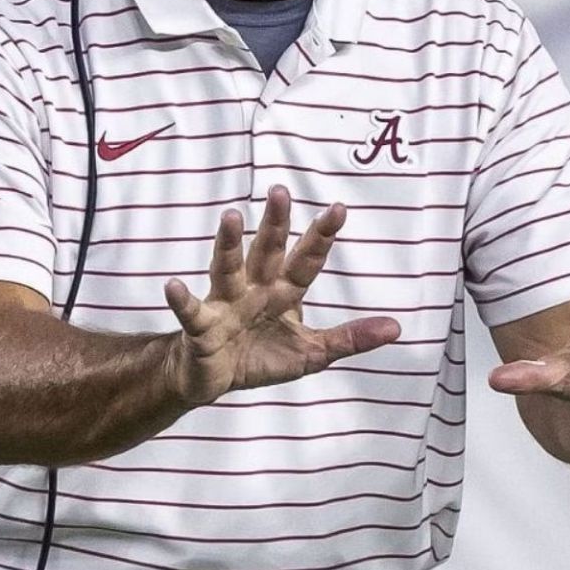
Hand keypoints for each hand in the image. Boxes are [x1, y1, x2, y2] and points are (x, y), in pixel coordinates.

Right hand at [162, 186, 400, 403]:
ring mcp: (225, 304)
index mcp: (281, 293)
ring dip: (228, 244)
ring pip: (227, 269)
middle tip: (280, 191)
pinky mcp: (201, 327)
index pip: (305, 261)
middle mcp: (253, 290)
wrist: (211, 378)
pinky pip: (191, 311)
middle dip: (274, 223)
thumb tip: (396, 327)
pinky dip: (181, 299)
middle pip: (266, 252)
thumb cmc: (260, 357)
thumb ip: (349, 338)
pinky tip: (172, 285)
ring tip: (230, 217)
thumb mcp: (311, 352)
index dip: (320, 237)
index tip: (339, 208)